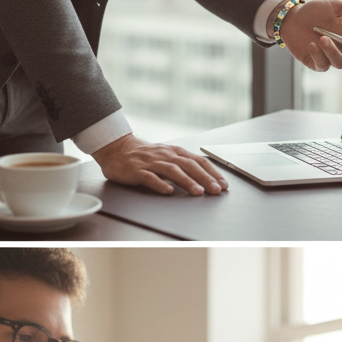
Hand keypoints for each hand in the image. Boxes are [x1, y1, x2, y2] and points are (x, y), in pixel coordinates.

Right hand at [92, 133, 227, 195]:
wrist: (117, 149)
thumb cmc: (147, 156)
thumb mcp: (168, 157)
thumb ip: (184, 166)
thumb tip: (207, 180)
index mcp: (176, 152)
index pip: (199, 161)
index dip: (213, 173)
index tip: (224, 185)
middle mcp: (166, 155)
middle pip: (189, 165)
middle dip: (205, 178)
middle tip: (216, 190)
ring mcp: (151, 162)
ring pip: (172, 171)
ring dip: (187, 181)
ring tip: (198, 192)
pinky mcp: (136, 170)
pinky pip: (149, 177)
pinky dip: (160, 184)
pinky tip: (168, 191)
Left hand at [276, 0, 341, 71]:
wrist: (290, 17)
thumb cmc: (312, 11)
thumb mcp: (334, 6)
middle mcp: (341, 50)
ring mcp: (329, 58)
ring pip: (339, 64)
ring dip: (332, 52)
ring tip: (322, 38)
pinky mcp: (316, 63)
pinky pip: (322, 65)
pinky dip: (318, 54)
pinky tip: (311, 44)